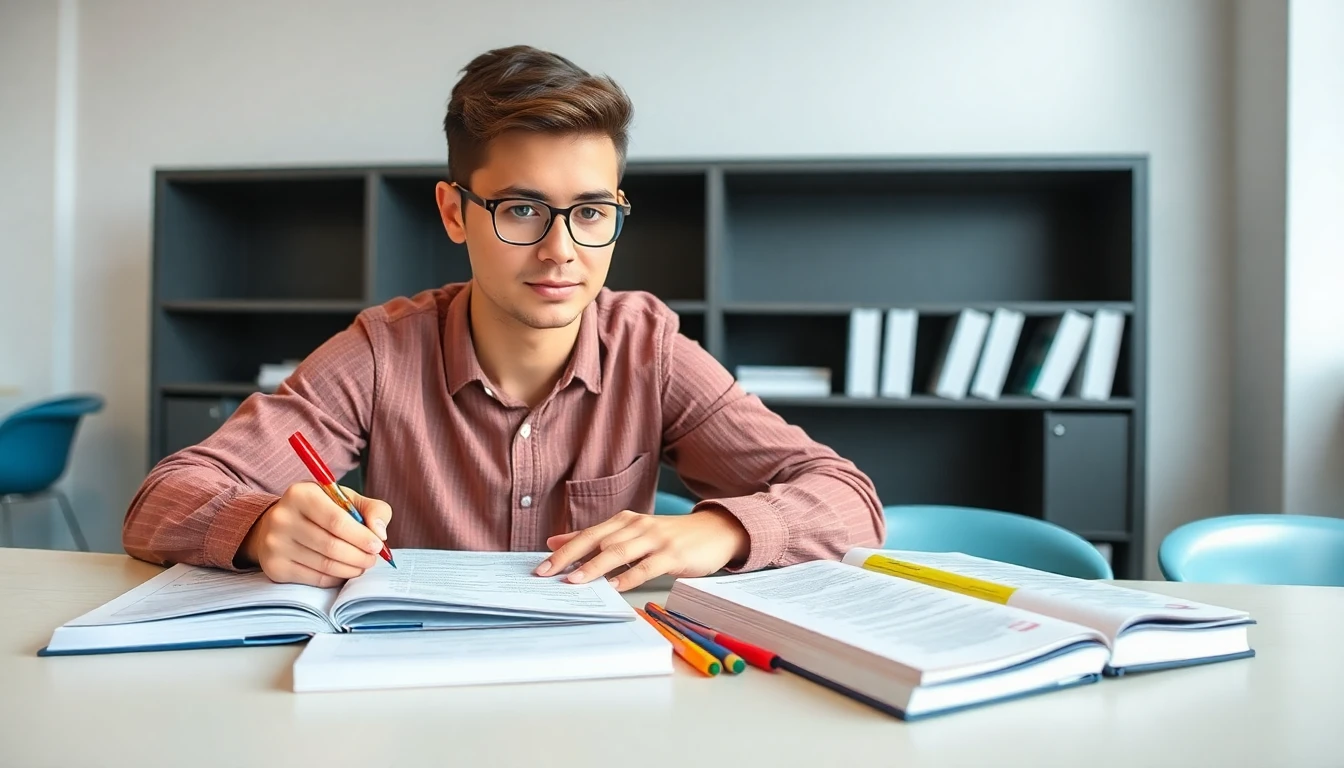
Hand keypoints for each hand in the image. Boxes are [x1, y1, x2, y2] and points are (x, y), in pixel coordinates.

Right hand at [239, 482, 391, 586]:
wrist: (280, 524)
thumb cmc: (321, 510)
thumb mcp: (346, 499)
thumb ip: (373, 509)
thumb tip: (380, 534)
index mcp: (301, 494)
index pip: (337, 521)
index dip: (361, 537)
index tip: (377, 545)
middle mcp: (282, 518)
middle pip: (331, 546)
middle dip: (359, 556)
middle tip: (372, 559)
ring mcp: (275, 544)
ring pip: (324, 565)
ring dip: (351, 569)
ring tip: (361, 565)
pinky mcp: (274, 567)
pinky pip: (314, 579)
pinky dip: (336, 578)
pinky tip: (344, 571)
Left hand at [535, 508, 749, 590]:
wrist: (714, 532)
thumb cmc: (669, 537)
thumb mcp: (632, 533)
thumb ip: (597, 538)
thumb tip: (556, 542)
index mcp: (624, 521)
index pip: (588, 535)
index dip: (564, 550)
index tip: (541, 566)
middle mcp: (637, 526)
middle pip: (598, 541)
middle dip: (570, 558)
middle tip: (548, 574)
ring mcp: (656, 539)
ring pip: (619, 552)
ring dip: (595, 567)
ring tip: (574, 581)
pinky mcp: (673, 554)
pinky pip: (647, 567)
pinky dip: (629, 577)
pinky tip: (615, 587)